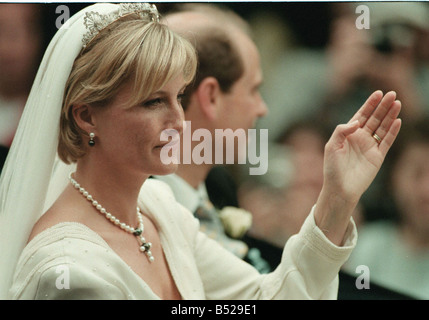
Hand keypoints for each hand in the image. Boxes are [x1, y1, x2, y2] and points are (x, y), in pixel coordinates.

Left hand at [314, 91, 401, 244]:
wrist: (340, 188)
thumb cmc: (332, 168)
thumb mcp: (331, 146)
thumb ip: (341, 130)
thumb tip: (358, 121)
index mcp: (348, 134)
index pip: (361, 115)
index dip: (370, 104)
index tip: (378, 93)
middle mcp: (360, 138)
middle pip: (374, 118)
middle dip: (383, 106)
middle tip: (392, 93)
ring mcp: (370, 147)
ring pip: (382, 127)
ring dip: (390, 115)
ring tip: (397, 103)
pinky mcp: (378, 157)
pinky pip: (387, 141)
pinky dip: (392, 131)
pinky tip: (398, 121)